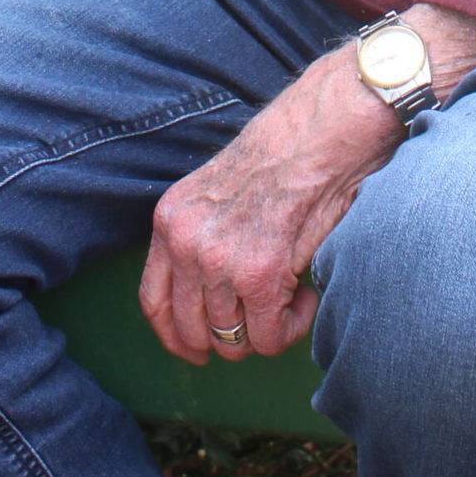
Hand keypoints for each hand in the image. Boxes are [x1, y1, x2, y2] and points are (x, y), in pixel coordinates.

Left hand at [138, 3, 475, 365]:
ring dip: (266, 328)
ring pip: (233, 340)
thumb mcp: (216, 191)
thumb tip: (206, 300)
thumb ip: (202, 237)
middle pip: (192, 329)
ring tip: (293, 296)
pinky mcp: (260, 274)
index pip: (153, 301)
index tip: (197, 349)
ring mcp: (220, 260)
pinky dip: (291, 327)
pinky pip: (268, 337)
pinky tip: (306, 296)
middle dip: (228, 338)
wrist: (322, 127)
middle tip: (261, 321)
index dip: (176, 336)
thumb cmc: (283, 154)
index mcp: (171, 219)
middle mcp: (186, 242)